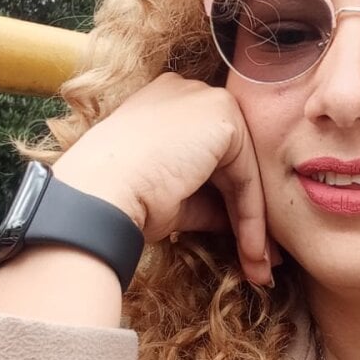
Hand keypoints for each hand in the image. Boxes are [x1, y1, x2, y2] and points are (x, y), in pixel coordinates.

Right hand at [51, 73, 273, 285]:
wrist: (99, 194)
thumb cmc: (122, 197)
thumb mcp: (173, 195)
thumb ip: (208, 199)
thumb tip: (237, 222)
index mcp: (169, 103)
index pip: (212, 154)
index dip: (227, 199)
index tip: (238, 239)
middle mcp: (190, 93)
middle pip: (233, 161)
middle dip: (248, 213)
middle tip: (260, 258)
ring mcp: (207, 100)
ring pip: (244, 171)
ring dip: (253, 223)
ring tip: (260, 266)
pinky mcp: (224, 117)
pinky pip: (247, 176)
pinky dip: (252, 217)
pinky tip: (253, 251)